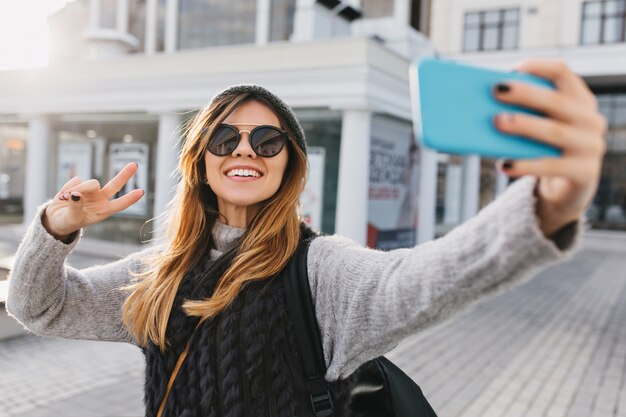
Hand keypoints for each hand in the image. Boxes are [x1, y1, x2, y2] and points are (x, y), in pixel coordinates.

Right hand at [42, 162, 144, 240]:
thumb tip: (76, 194)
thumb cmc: (67, 222)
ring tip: (65, 199)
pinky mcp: (79, 184)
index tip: (141, 192)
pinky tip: (63, 196)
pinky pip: (75, 181)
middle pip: (115, 185)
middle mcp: (100, 199)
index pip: (119, 204)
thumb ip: (75, 206)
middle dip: (124, 175)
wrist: (55, 218)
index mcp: (103, 211)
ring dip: (78, 189)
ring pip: (90, 183)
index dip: (130, 199)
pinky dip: (67, 188)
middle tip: (134, 165)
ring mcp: (91, 191)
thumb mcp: (72, 218)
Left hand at [493, 58, 606, 236]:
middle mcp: (590, 119)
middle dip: (525, 94)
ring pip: (554, 132)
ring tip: (496, 121)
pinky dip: (525, 165)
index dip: (538, 67)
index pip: (562, 72)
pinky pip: (550, 166)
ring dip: (524, 125)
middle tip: (495, 90)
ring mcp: (590, 146)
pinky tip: (503, 164)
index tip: (513, 68)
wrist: (565, 189)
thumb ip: (521, 112)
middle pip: (556, 101)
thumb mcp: (537, 127)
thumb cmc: (543, 149)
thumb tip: (478, 103)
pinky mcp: (584, 173)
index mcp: (579, 100)